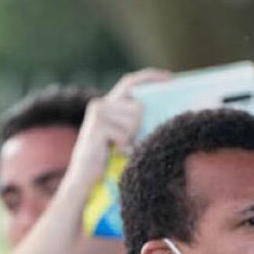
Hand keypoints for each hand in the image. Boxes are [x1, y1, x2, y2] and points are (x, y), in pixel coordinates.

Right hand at [60, 68, 170, 198]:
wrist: (85, 176)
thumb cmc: (108, 157)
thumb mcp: (125, 134)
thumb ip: (136, 119)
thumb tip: (165, 109)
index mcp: (108, 103)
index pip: (130, 82)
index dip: (150, 78)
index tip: (169, 77)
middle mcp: (101, 104)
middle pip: (138, 106)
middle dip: (141, 126)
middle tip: (132, 140)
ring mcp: (98, 113)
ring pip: (134, 121)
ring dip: (131, 139)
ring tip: (118, 147)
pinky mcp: (97, 126)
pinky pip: (125, 134)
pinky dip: (124, 147)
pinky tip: (113, 151)